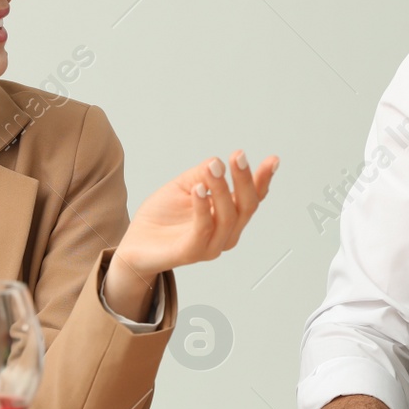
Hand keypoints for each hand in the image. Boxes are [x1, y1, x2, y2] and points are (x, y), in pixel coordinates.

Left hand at [115, 150, 278, 282]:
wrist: (135, 243)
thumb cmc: (162, 216)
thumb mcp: (184, 185)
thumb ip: (201, 174)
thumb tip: (217, 162)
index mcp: (229, 216)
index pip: (253, 198)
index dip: (263, 179)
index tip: (273, 159)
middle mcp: (226, 233)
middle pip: (246, 206)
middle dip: (245, 180)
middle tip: (238, 156)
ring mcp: (211, 246)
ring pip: (227, 217)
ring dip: (222, 189)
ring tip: (214, 166)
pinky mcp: (190, 253)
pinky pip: (202, 230)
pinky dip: (203, 208)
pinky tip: (199, 189)